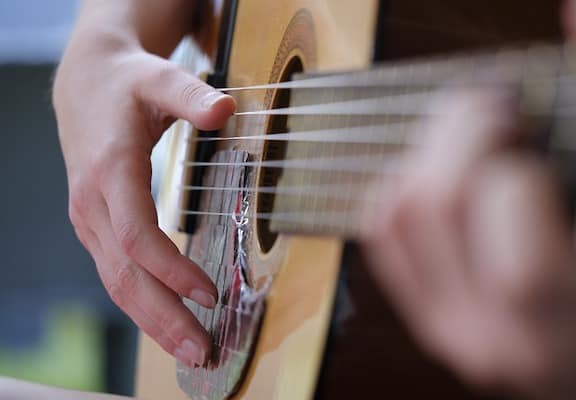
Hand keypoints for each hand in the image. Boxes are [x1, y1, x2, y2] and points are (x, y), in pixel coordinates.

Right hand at [52, 1, 234, 366]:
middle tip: (202, 350)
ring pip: (117, 283)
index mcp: (110, 171)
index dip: (171, 269)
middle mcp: (93, 203)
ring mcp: (90, 219)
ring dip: (153, 321)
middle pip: (125, 275)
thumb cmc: (126, 83)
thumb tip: (226, 108)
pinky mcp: (97, 227)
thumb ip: (193, 96)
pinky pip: (118, 274)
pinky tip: (170, 322)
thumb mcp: (160, 78)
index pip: (136, 235)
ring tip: (192, 350)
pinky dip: (144, 303)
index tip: (209, 294)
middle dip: (164, 317)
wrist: (86, 85)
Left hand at [361, 1, 575, 395]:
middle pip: (437, 211)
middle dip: (461, 131)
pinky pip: (384, 237)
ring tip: (473, 132)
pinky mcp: (427, 317)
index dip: (518, 178)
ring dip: (428, 151)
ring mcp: (451, 329)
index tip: (538, 137)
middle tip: (499, 106)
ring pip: (397, 217)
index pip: (521, 262)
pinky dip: (404, 183)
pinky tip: (443, 169)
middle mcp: (499, 337)